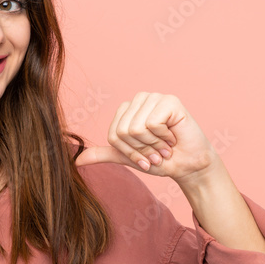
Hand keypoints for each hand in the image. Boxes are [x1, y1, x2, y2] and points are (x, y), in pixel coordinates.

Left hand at [73, 92, 218, 183]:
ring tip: (165, 145)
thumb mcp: (127, 157)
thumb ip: (104, 154)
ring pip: (136, 128)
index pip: (113, 135)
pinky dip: (163, 137)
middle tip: (157, 151)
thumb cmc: (160, 159)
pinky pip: (152, 124)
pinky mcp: (169, 101)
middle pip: (123, 131)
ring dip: (153, 144)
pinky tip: (173, 136)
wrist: (187, 165)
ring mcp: (154, 98)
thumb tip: (77, 160)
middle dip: (141, 149)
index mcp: (126, 110)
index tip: (144, 156)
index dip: (129, 152)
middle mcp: (139, 100)